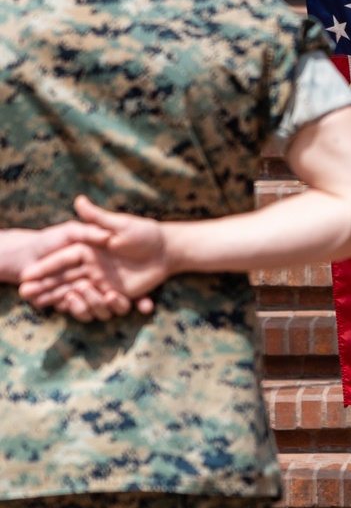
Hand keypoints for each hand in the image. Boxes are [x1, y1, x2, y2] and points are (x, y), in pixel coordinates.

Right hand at [19, 196, 166, 314]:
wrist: (168, 250)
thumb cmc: (145, 233)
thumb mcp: (121, 224)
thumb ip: (98, 217)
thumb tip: (78, 199)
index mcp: (88, 250)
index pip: (60, 261)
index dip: (43, 269)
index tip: (26, 276)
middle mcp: (92, 267)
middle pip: (64, 281)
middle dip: (45, 288)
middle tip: (28, 295)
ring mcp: (104, 282)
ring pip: (81, 295)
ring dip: (71, 299)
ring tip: (63, 301)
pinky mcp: (117, 294)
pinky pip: (101, 305)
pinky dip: (92, 307)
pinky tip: (82, 308)